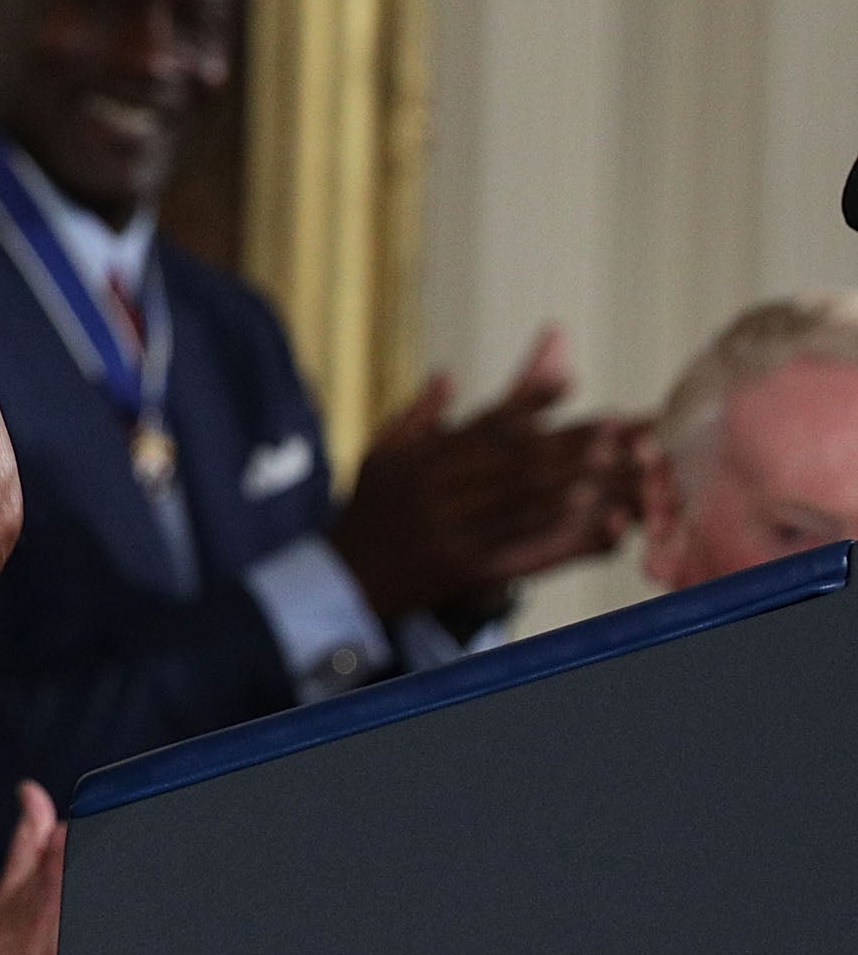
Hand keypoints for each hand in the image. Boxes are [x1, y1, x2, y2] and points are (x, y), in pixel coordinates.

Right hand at [332, 325, 644, 618]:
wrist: (341, 581)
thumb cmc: (366, 511)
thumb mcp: (378, 456)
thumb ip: (415, 415)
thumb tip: (448, 374)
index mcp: (415, 459)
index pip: (481, 424)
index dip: (530, 403)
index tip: (572, 384)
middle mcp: (430, 489)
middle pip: (511, 460)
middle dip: (566, 442)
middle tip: (612, 429)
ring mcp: (445, 529)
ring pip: (518, 499)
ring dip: (571, 480)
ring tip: (612, 465)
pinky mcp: (459, 566)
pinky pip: (514, 541)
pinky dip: (553, 525)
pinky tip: (586, 513)